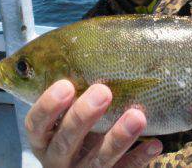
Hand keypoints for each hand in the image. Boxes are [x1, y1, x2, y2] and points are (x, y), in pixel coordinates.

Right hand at [25, 80, 162, 167]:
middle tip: (103, 91)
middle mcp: (58, 158)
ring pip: (97, 160)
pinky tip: (155, 144)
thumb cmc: (76, 124)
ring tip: (138, 116)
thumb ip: (73, 88)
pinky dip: (139, 158)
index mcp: (44, 138)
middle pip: (65, 141)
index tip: (65, 84)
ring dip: (118, 138)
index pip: (36, 124)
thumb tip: (89, 37)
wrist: (82, 163)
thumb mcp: (67, 111)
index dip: (47, 106)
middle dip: (83, 116)